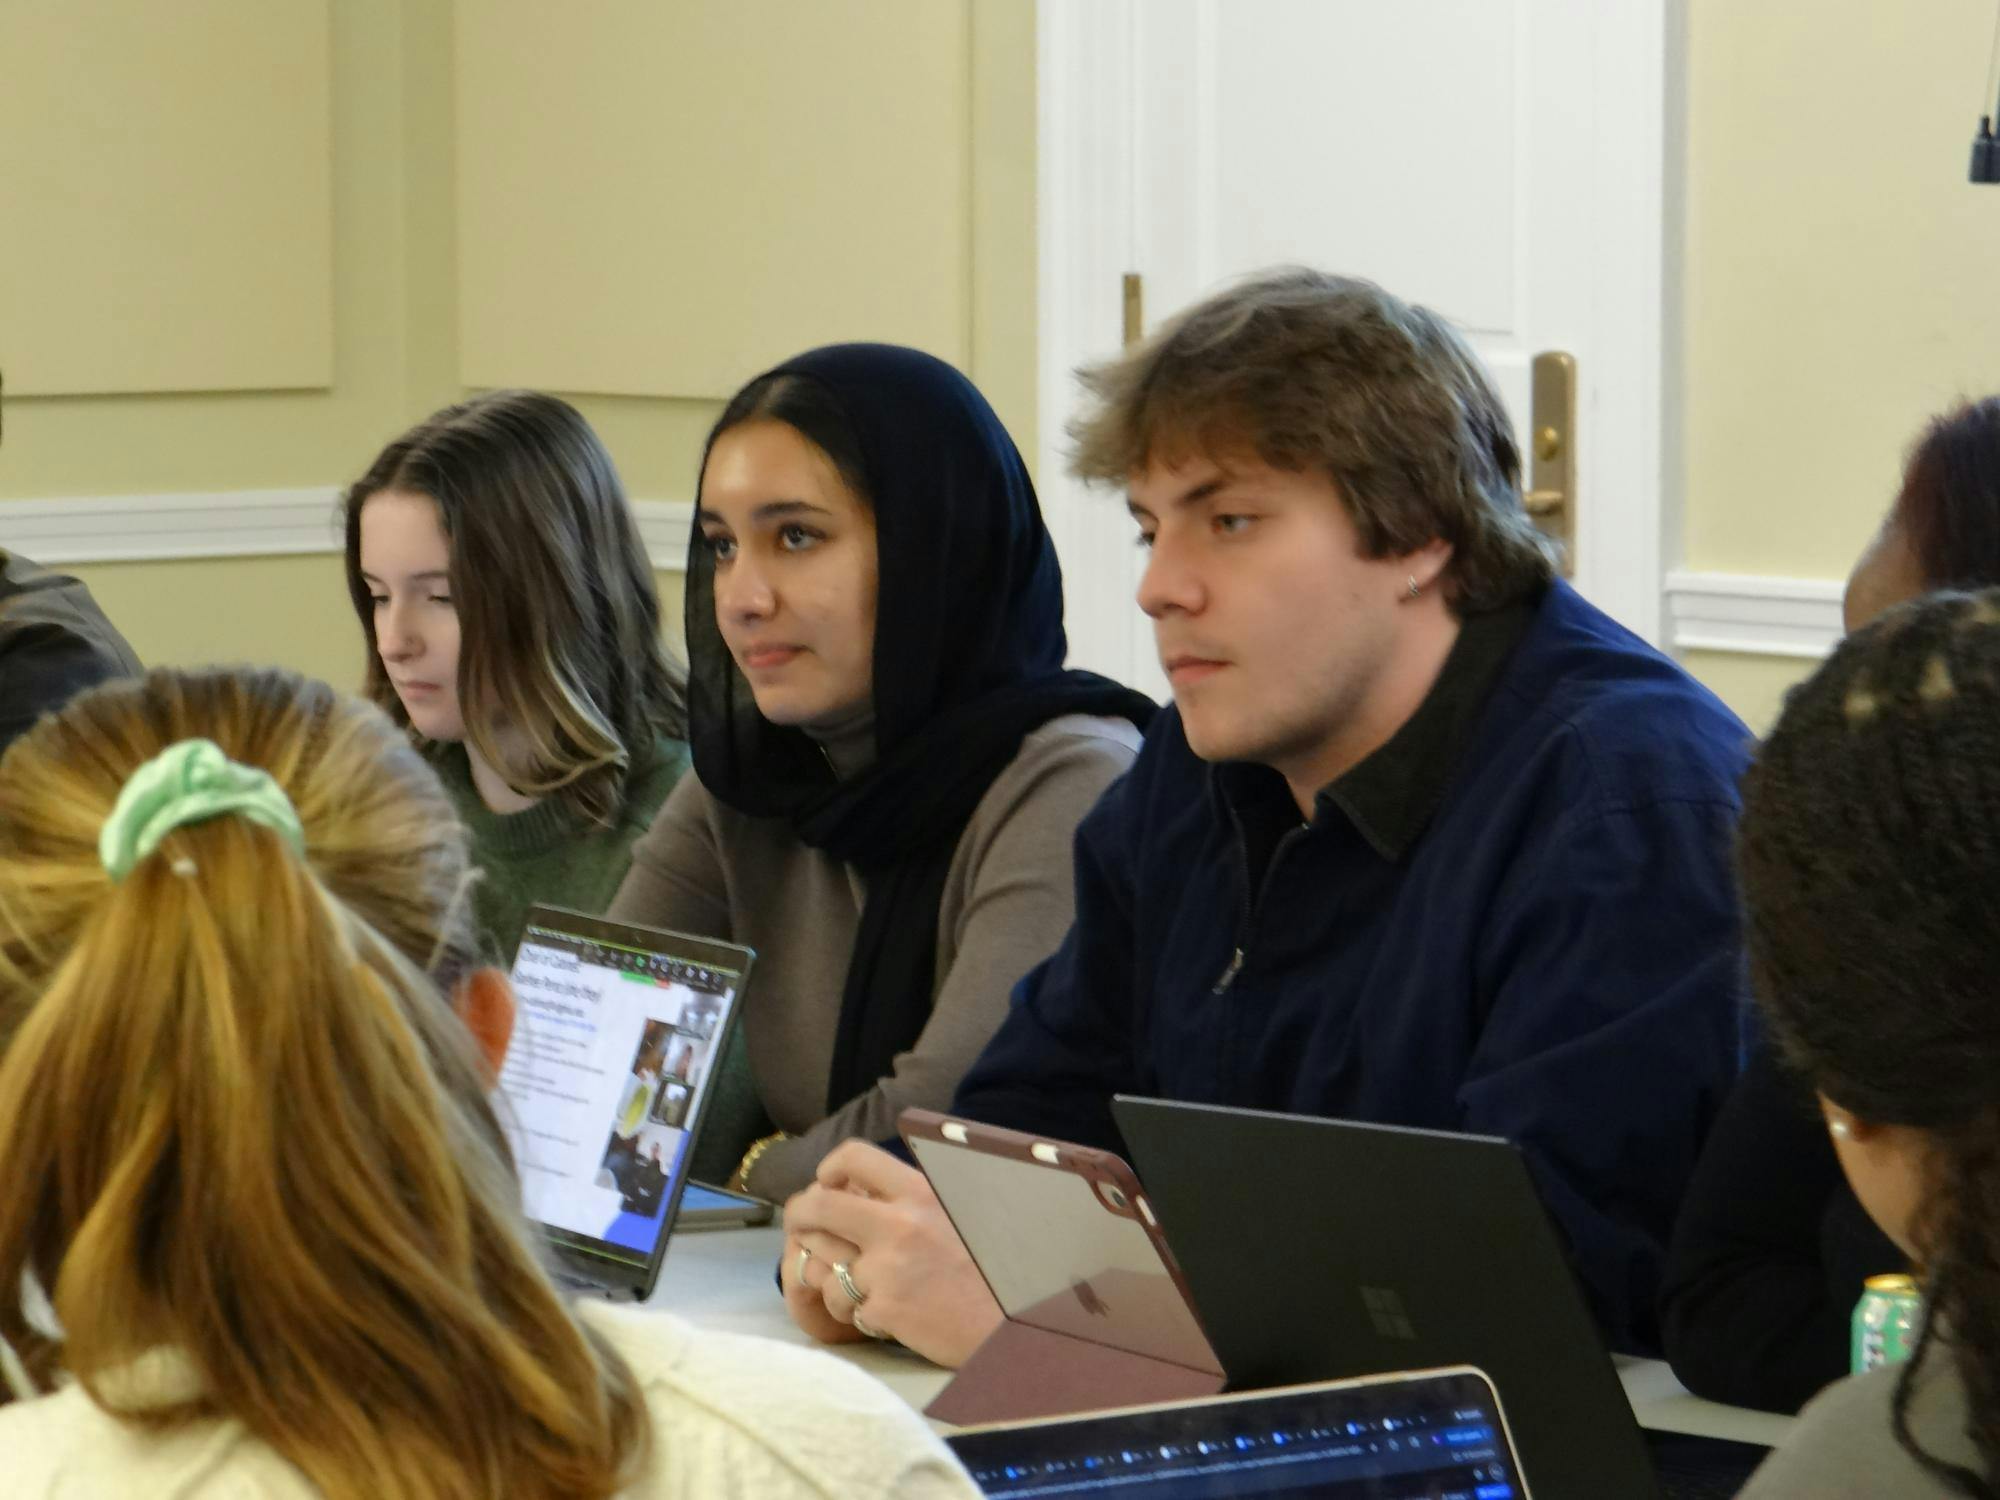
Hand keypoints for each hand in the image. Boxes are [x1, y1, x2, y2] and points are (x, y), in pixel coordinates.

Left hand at [780, 1140, 1002, 1367]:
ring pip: (822, 1265)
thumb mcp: (956, 1211)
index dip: (830, 1167)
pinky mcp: (883, 1309)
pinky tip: (884, 1314)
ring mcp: (887, 1268)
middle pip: (819, 1206)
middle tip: (802, 1227)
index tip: (827, 1183)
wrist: (1013, 1323)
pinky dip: (855, 1313)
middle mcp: (899, 1223)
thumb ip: (912, 1197)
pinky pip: (843, 1306)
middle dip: (799, 1216)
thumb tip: (860, 1184)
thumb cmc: (989, 1267)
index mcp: (919, 1192)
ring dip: (829, 1277)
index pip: (856, 1156)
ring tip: (855, 1285)